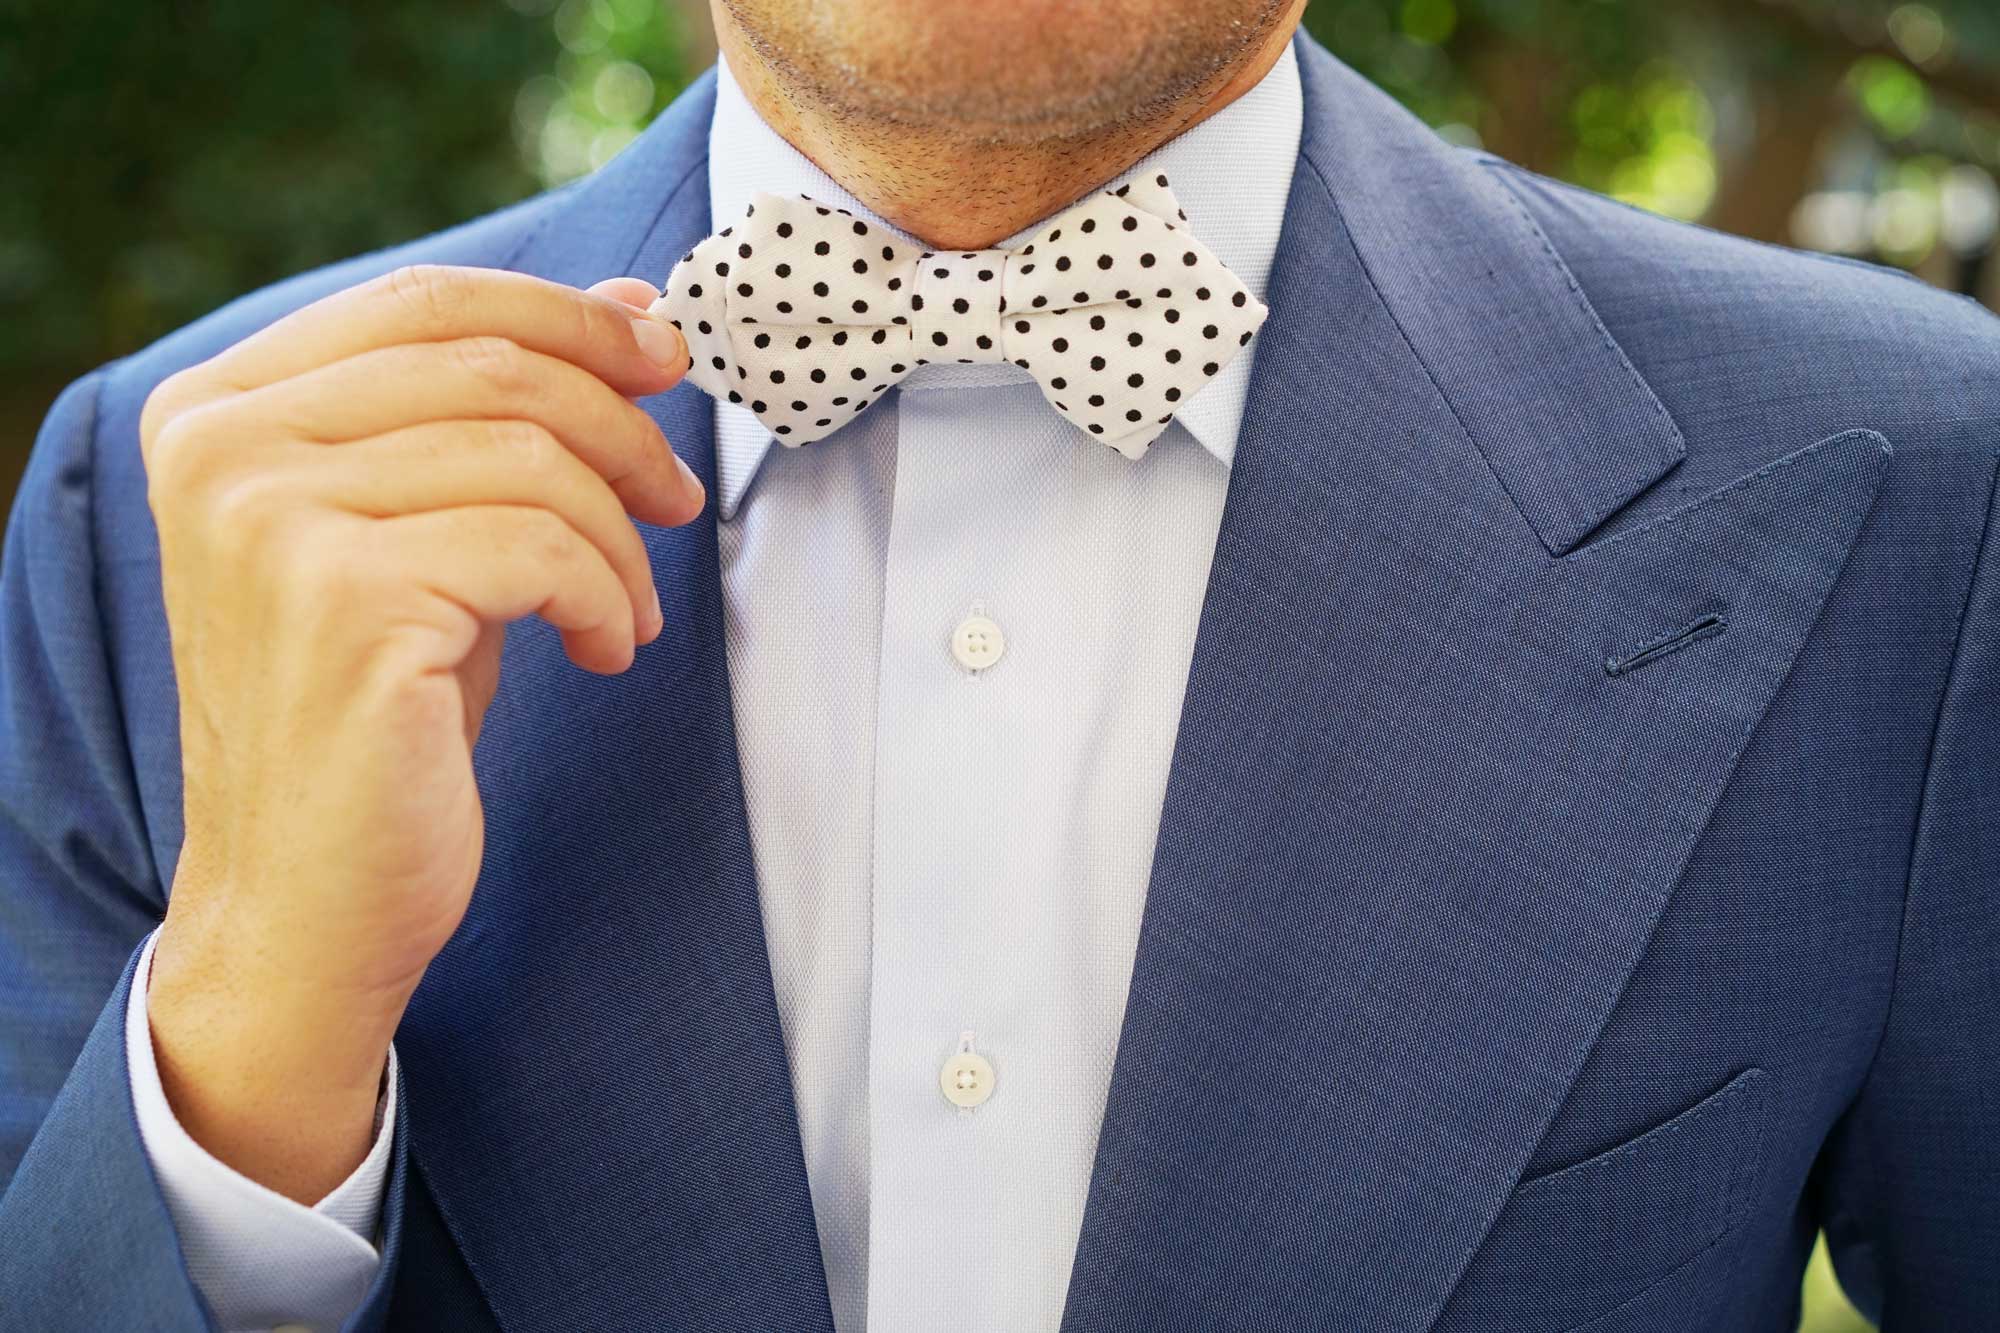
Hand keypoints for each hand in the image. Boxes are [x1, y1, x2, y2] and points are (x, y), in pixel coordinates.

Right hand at [137, 266, 700, 1201]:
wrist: (307, 901)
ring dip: (620, 533)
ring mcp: (272, 520)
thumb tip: (630, 306)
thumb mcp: (424, 535)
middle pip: (490, 363)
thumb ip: (493, 417)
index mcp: (219, 411)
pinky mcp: (345, 601)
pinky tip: (607, 648)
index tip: (660, 355)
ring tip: (630, 607)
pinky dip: (606, 595)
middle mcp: (223, 449)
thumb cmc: (377, 715)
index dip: (566, 315)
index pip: (421, 299)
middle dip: (621, 422)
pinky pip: (542, 546)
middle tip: (678, 492)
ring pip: (531, 454)